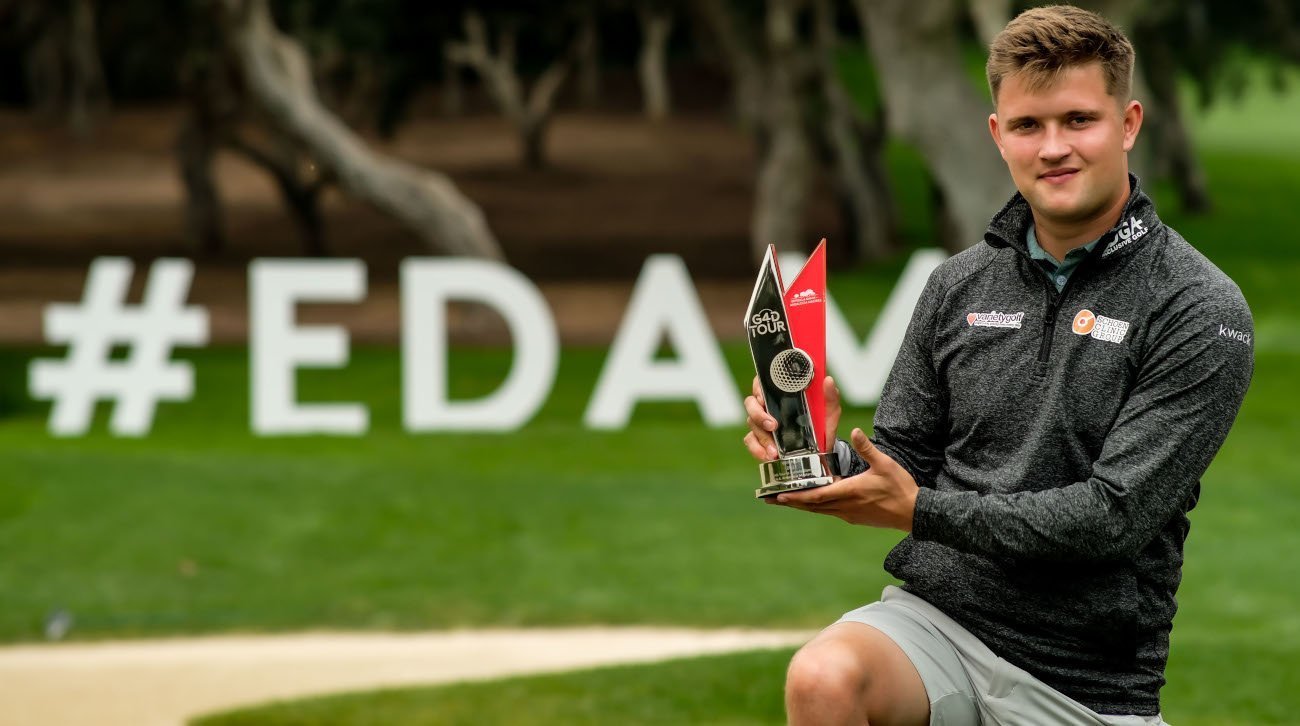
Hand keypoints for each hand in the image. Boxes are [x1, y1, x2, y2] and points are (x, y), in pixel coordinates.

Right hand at [743, 376, 841, 461]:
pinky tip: (769, 455)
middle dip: (759, 414)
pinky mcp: (760, 439)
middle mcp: (769, 405)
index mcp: (781, 393)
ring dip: (762, 437)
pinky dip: (758, 449)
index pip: (763, 382)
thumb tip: (828, 380)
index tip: (764, 397)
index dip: (759, 388)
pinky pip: (751, 441)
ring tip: (774, 449)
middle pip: (751, 403)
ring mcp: (762, 422)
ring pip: (752, 424)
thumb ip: (830, 396)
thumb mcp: (829, 411)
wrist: (821, 451)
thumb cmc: (822, 425)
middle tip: (772, 425)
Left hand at [769, 428, 917, 531]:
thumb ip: (867, 448)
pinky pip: (829, 513)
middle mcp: (846, 506)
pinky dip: (816, 507)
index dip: (797, 495)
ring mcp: (849, 514)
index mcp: (850, 492)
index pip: (817, 495)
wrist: (914, 513)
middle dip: (791, 501)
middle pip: (812, 505)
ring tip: (784, 501)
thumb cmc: (900, 488)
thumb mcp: (885, 464)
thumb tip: (855, 430)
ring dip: (801, 505)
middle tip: (770, 499)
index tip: (780, 494)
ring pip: (819, 510)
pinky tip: (811, 503)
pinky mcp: (854, 518)